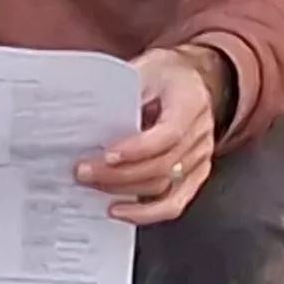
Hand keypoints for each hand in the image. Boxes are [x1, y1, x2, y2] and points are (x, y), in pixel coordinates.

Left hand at [79, 47, 223, 225]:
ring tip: (93, 185)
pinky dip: (146, 213)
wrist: (191, 80)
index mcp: (191, 102)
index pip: (169, 134)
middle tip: (83, 171)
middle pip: (163, 165)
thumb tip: (82, 119)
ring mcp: (201, 157)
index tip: (107, 154)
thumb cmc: (164, 75)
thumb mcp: (143, 70)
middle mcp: (201, 133)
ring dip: (124, 190)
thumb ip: (121, 93)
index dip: (138, 149)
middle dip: (118, 173)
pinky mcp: (195, 174)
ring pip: (164, 186)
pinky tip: (120, 211)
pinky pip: (174, 202)